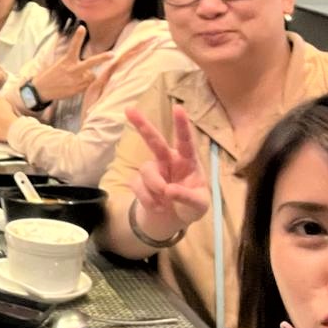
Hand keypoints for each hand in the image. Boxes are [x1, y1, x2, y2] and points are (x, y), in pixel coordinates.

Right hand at [29, 26, 113, 102]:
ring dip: (89, 77)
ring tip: (77, 79)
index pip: (73, 46)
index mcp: (66, 61)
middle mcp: (72, 70)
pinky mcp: (77, 90)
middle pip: (90, 62)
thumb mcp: (60, 64)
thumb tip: (89, 69)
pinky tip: (75, 85)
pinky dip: (85, 85)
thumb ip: (73, 64)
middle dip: (102, 58)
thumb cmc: (51, 75)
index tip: (82, 27)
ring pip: (92, 76)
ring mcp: (76, 81)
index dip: (78, 37)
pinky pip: (88, 86)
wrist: (41, 90)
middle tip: (112, 54)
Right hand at [125, 104, 209, 234]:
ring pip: (146, 170)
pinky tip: (158, 207)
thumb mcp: (199, 205)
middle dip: (142, 125)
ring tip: (164, 203)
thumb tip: (168, 190)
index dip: (182, 125)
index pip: (185, 141)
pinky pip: (137, 186)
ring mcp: (153, 170)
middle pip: (154, 140)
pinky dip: (148, 200)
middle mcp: (168, 161)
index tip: (178, 108)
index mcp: (187, 161)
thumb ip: (187, 197)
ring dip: (154, 187)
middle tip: (128, 110)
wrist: (173, 220)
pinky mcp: (139, 182)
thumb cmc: (191, 206)